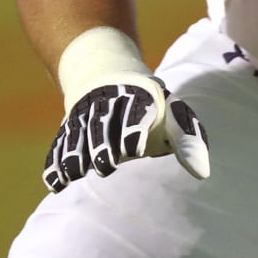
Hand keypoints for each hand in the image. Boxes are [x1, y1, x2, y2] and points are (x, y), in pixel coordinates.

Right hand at [42, 77, 210, 192]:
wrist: (109, 75)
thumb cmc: (151, 106)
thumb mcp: (174, 114)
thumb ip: (188, 141)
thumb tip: (202, 173)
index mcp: (135, 98)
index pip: (133, 113)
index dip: (133, 129)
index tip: (134, 149)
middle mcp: (106, 104)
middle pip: (101, 124)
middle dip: (102, 144)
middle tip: (106, 165)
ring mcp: (84, 115)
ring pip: (77, 134)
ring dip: (74, 154)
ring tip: (75, 174)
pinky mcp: (68, 127)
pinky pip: (59, 143)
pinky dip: (55, 161)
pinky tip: (56, 183)